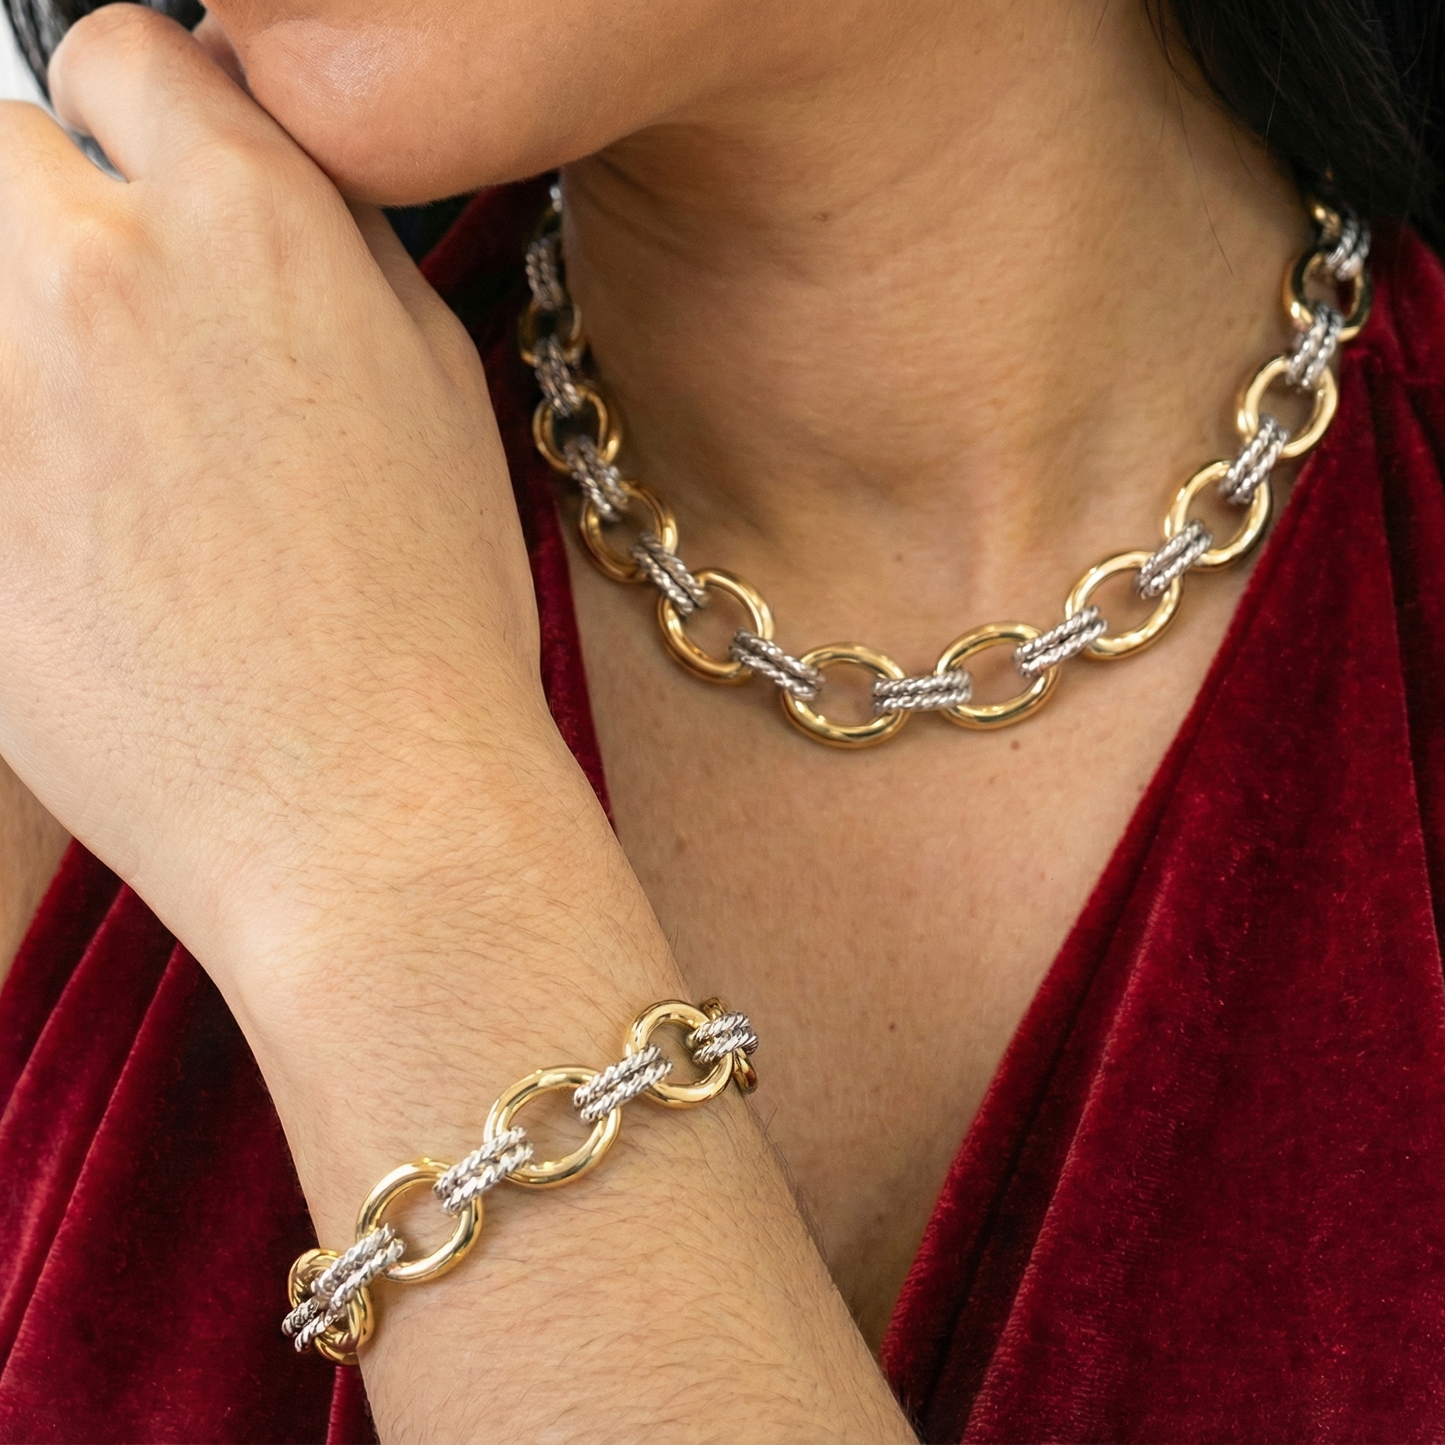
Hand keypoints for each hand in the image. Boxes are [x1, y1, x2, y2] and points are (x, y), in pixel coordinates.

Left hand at [0, 5, 553, 988]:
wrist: (371, 812)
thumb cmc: (432, 624)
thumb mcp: (444, 395)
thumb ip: (341, 251)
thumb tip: (269, 180)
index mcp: (258, 220)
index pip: (124, 49)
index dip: (143, 123)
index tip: (152, 191)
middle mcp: (101, 272)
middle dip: (52, 219)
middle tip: (118, 344)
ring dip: (17, 346)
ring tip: (99, 459)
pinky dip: (8, 462)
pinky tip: (74, 540)